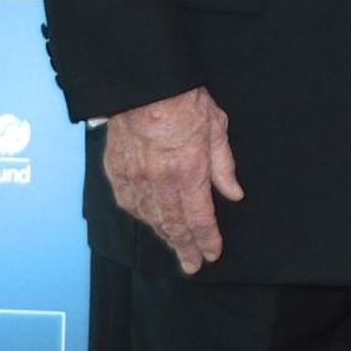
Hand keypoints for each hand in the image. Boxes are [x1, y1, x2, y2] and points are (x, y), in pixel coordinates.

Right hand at [103, 86, 243, 274]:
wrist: (145, 86)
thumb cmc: (185, 102)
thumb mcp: (217, 128)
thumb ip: (224, 166)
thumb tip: (233, 194)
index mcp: (188, 172)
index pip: (199, 217)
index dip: (206, 239)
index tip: (211, 254)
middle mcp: (159, 181)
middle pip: (173, 224)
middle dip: (184, 247)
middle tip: (191, 265)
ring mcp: (135, 178)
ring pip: (150, 217)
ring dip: (163, 235)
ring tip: (175, 247)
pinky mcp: (116, 171)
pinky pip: (129, 203)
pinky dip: (141, 216)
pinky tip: (149, 222)